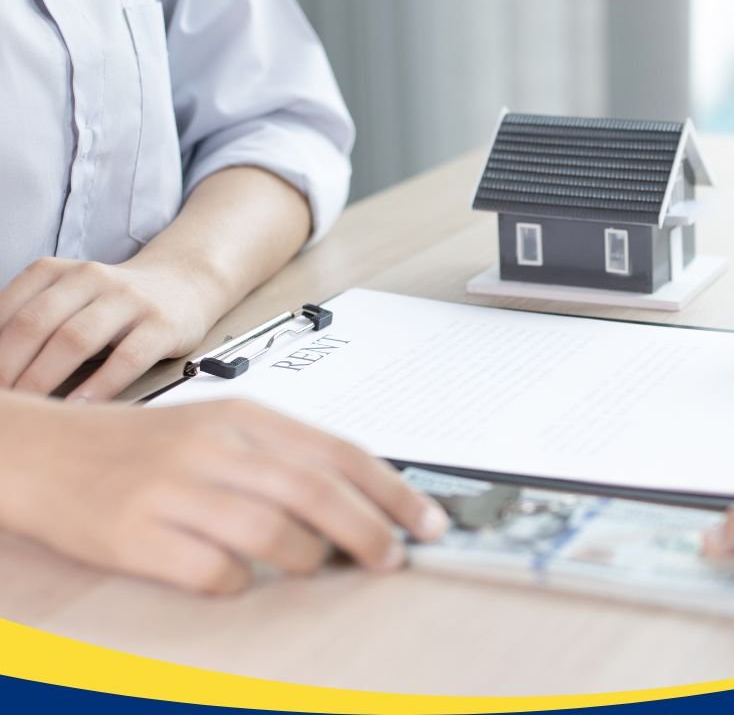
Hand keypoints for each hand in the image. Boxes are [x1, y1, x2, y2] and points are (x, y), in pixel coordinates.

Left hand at [0, 257, 221, 399]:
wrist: (184, 283)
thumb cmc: (116, 302)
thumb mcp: (69, 295)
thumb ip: (33, 319)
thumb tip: (0, 364)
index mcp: (58, 271)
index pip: (11, 308)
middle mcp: (91, 279)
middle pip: (36, 323)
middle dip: (8, 365)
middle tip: (3, 397)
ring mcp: (129, 300)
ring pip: (76, 339)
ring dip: (44, 377)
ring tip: (31, 406)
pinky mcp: (162, 325)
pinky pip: (126, 358)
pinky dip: (100, 385)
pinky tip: (82, 406)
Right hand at [0, 397, 449, 594]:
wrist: (40, 451)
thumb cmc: (142, 446)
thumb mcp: (218, 428)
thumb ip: (285, 455)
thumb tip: (365, 496)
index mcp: (242, 417)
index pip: (338, 451)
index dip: (392, 490)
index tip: (428, 521)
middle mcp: (212, 448)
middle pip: (314, 492)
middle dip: (369, 531)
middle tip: (393, 558)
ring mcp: (171, 491)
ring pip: (271, 532)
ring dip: (309, 559)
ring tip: (315, 566)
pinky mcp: (134, 535)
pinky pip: (211, 571)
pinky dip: (240, 582)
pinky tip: (240, 577)